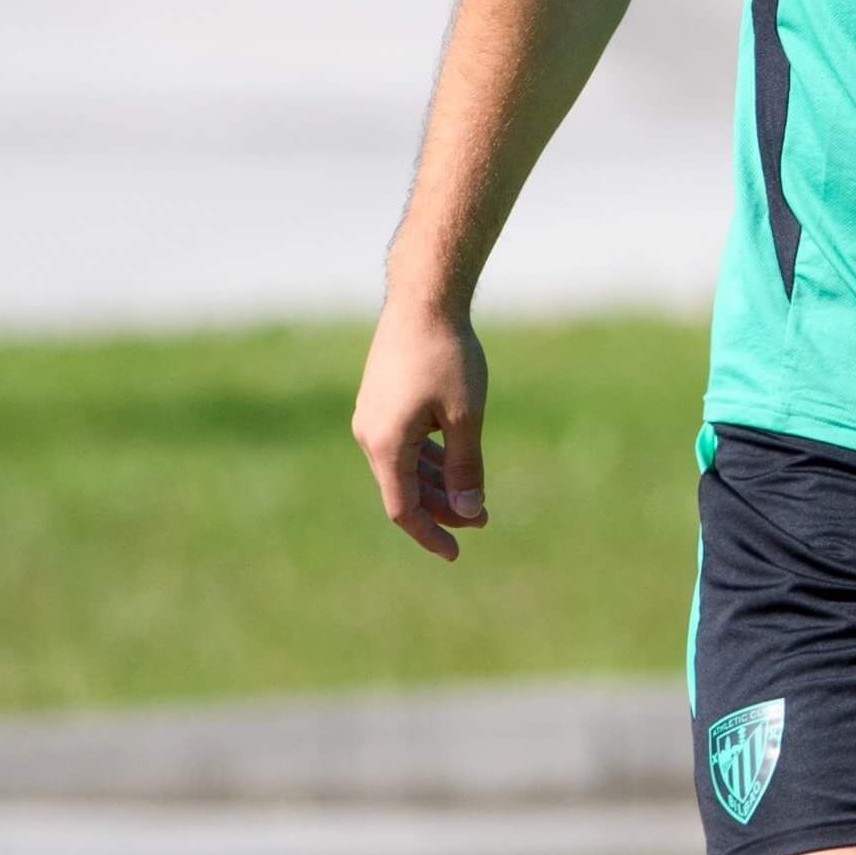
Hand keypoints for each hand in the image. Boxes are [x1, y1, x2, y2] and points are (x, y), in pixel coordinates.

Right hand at [351, 302, 489, 560]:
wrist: (423, 301)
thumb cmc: (448, 356)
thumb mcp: (466, 415)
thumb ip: (466, 466)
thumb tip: (469, 511)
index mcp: (386, 444)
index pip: (403, 508)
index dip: (430, 534)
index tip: (456, 553)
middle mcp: (370, 435)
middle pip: (405, 489)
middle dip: (443, 509)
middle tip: (484, 519)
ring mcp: (373, 418)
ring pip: (405, 467)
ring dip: (439, 484)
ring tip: (477, 499)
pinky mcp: (381, 402)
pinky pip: (403, 444)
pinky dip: (429, 459)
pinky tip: (455, 464)